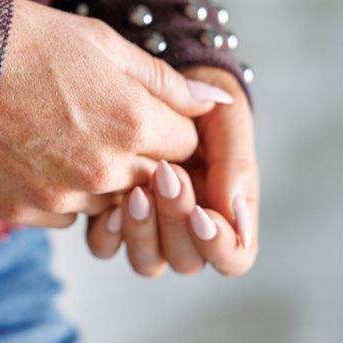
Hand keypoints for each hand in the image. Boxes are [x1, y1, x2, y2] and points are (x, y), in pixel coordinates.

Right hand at [0, 0, 226, 227]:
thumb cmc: (28, 41)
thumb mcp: (103, 43)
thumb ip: (166, 81)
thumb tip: (217, 104)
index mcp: (132, 122)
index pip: (187, 144)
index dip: (172, 125)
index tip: (147, 109)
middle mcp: (105, 169)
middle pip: (155, 180)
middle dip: (143, 155)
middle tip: (104, 119)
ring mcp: (64, 196)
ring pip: (113, 202)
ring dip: (106, 177)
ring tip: (69, 133)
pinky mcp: (28, 211)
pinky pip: (69, 214)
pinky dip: (65, 192)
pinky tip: (41, 154)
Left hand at [86, 67, 258, 275]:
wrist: (158, 81)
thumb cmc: (202, 100)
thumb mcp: (226, 121)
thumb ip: (235, 165)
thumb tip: (236, 217)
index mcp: (226, 212)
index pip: (234, 257)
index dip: (221, 246)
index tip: (202, 213)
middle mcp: (188, 229)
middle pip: (186, 260)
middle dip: (176, 222)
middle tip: (166, 176)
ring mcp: (149, 228)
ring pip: (147, 261)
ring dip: (143, 231)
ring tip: (136, 191)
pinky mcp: (112, 217)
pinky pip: (106, 246)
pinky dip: (108, 232)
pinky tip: (109, 204)